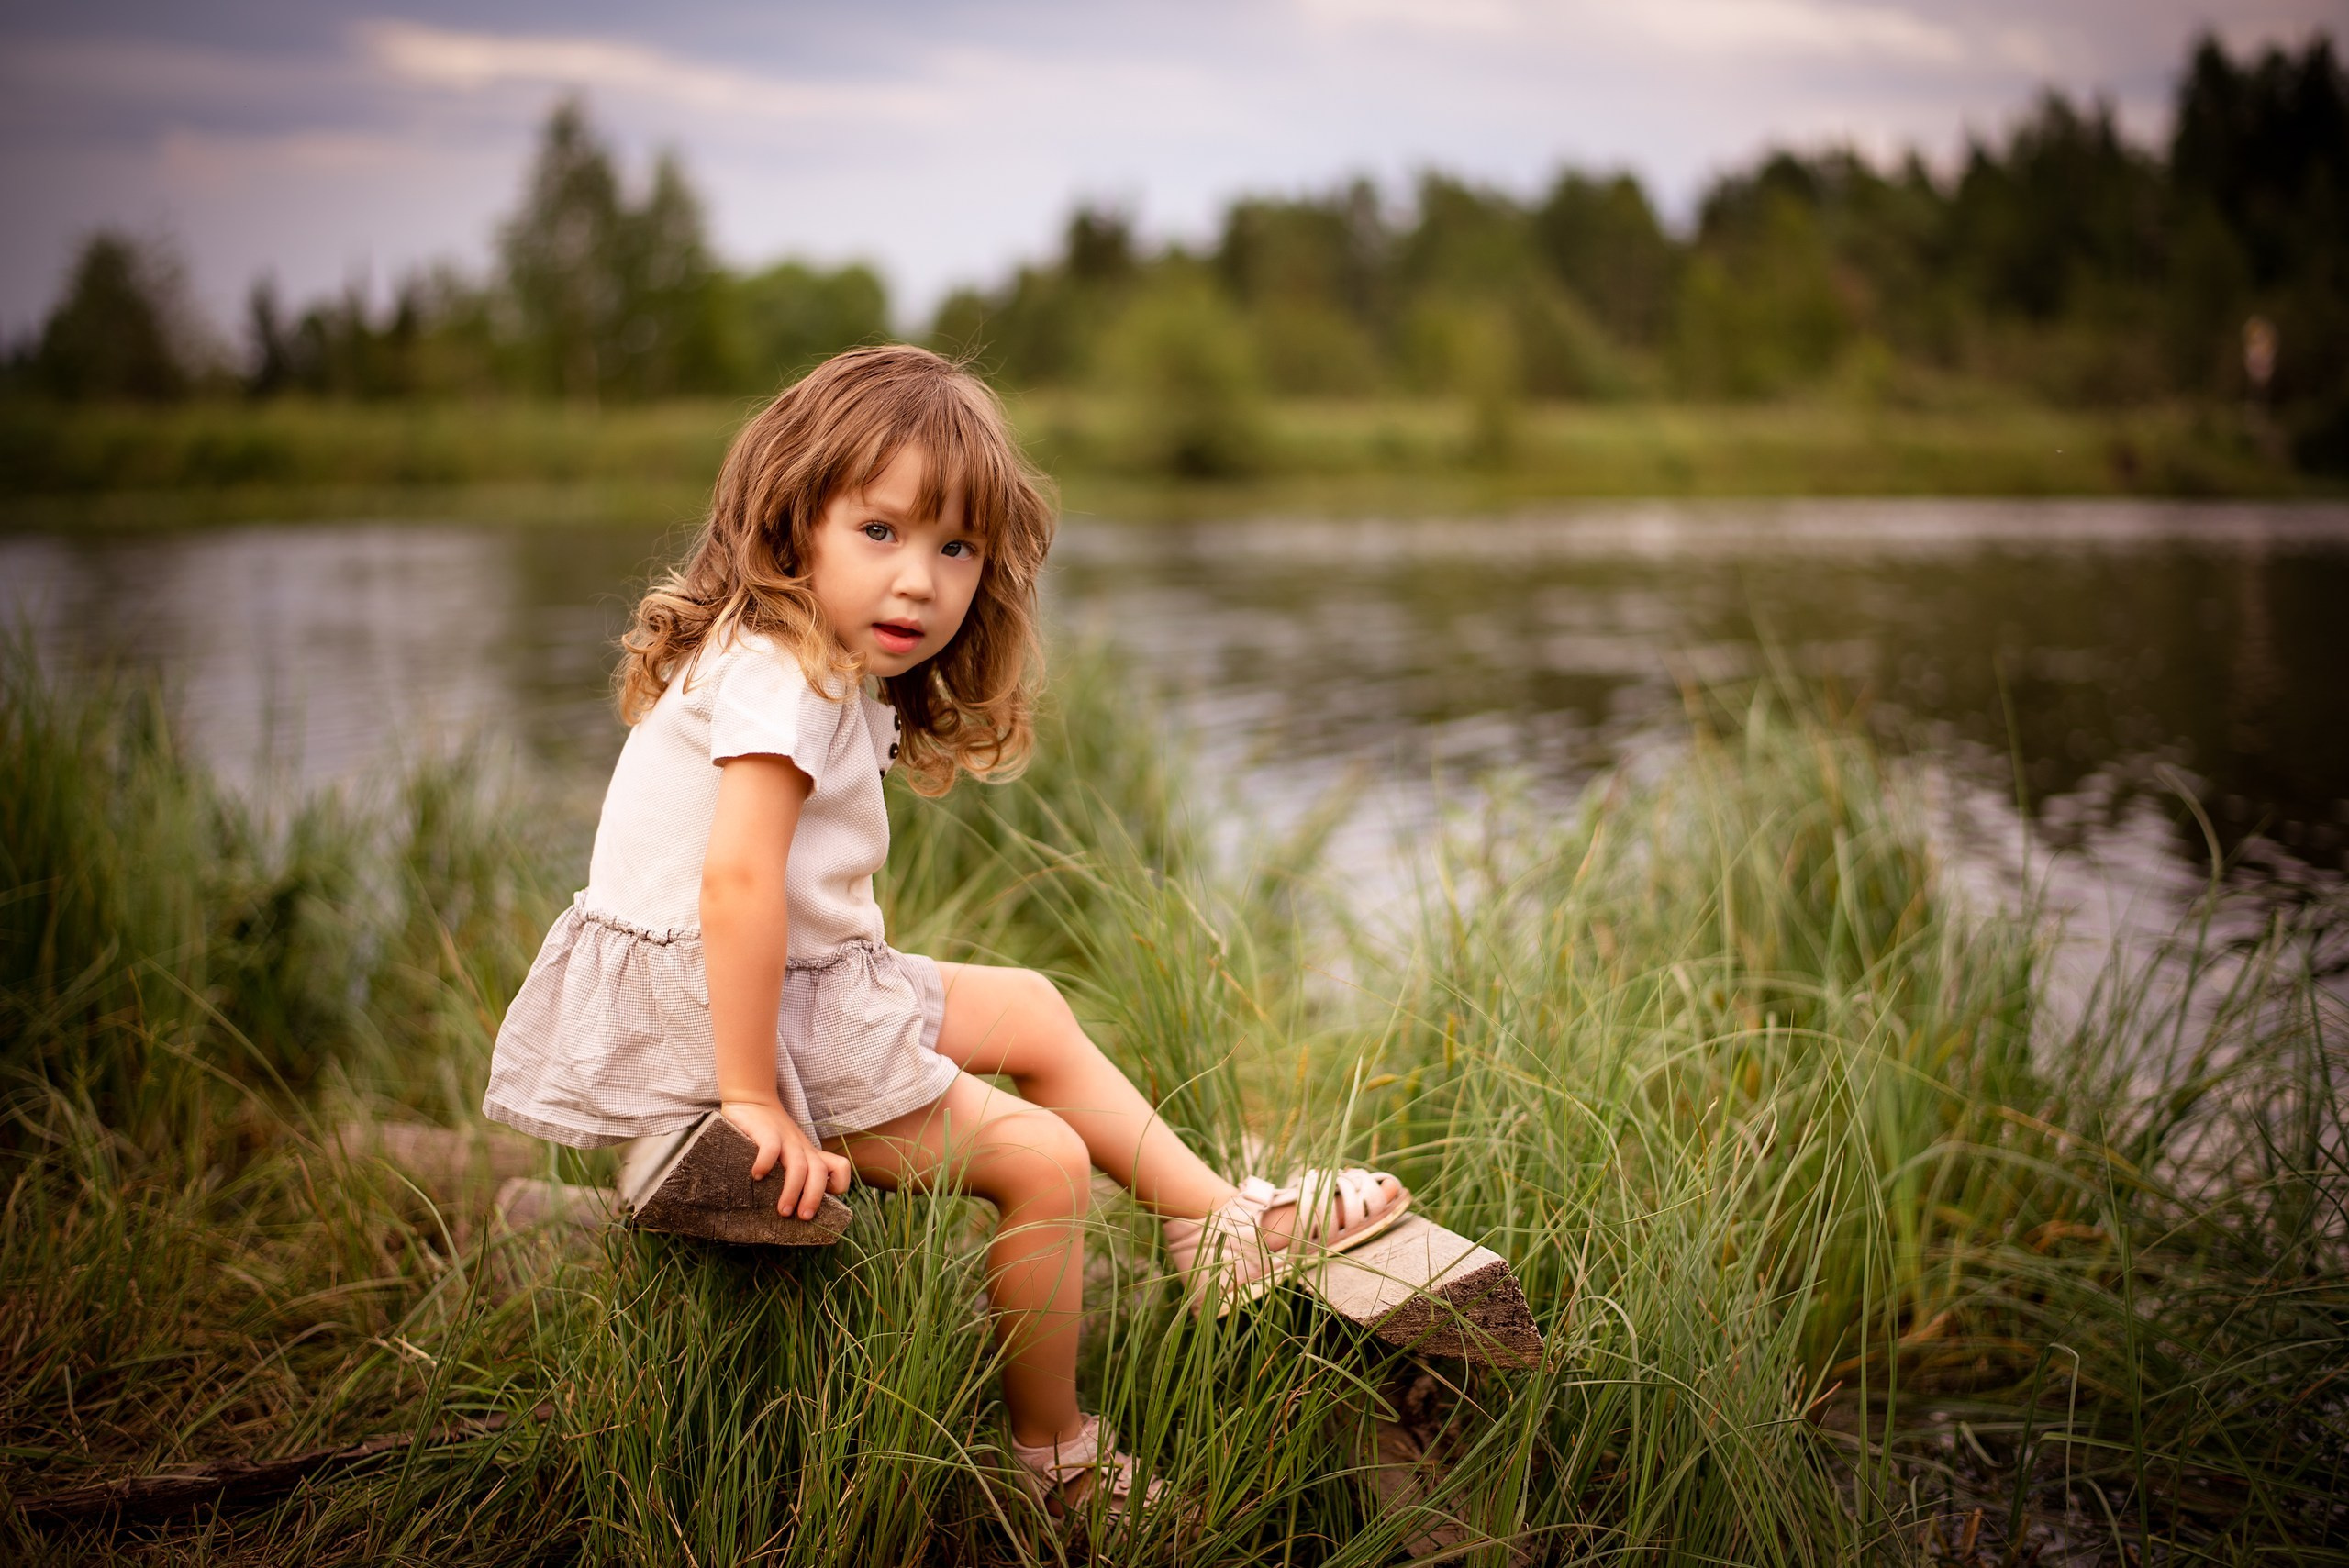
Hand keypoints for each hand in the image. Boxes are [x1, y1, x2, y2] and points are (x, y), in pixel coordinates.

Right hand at [721, 1099, 851, 1220]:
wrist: (753, 1098)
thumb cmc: (771, 1133)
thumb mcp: (790, 1151)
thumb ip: (795, 1170)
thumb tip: (792, 1205)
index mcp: (811, 1154)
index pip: (840, 1167)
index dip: (838, 1185)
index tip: (824, 1204)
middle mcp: (803, 1148)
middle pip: (819, 1172)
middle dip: (815, 1197)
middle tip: (803, 1217)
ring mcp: (786, 1139)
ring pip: (799, 1166)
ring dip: (792, 1191)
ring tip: (783, 1211)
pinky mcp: (767, 1132)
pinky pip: (771, 1148)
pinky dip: (765, 1163)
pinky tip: (757, 1176)